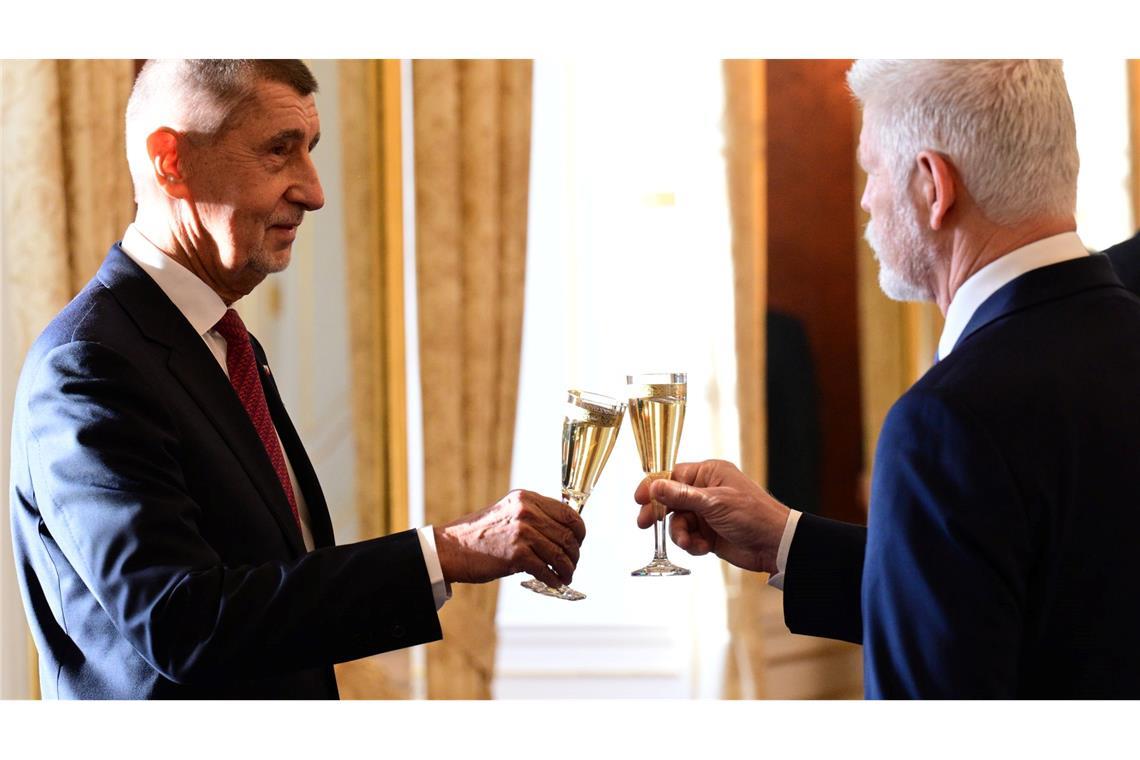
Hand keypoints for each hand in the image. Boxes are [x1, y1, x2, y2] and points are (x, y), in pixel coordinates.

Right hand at [434, 489, 585, 587]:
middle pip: (568, 535)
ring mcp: (522, 532)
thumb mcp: (508, 513)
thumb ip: (534, 517)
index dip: (579, 531)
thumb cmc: (480, 535)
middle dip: (575, 554)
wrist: (451, 549)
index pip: (568, 513)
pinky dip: (554, 579)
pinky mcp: (516, 554)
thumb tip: (563, 534)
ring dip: (567, 569)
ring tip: (565, 576)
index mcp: (527, 499)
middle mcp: (526, 511)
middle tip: (572, 564)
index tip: (578, 543)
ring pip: (560, 554)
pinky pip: (547, 569)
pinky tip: (554, 583)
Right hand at [634, 459, 789, 573]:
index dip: (654, 486)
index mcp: (709, 474)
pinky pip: (689, 537)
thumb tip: (654, 486)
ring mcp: (707, 514)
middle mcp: (706, 491)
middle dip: (660, 514)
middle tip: (645, 524)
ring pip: (678, 522)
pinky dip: (692, 544)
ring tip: (690, 542)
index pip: (672, 476)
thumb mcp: (714, 503)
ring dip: (680, 534)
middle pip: (670, 500)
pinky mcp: (709, 534)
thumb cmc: (752, 515)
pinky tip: (704, 548)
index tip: (639, 499)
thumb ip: (682, 495)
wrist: (775, 545)